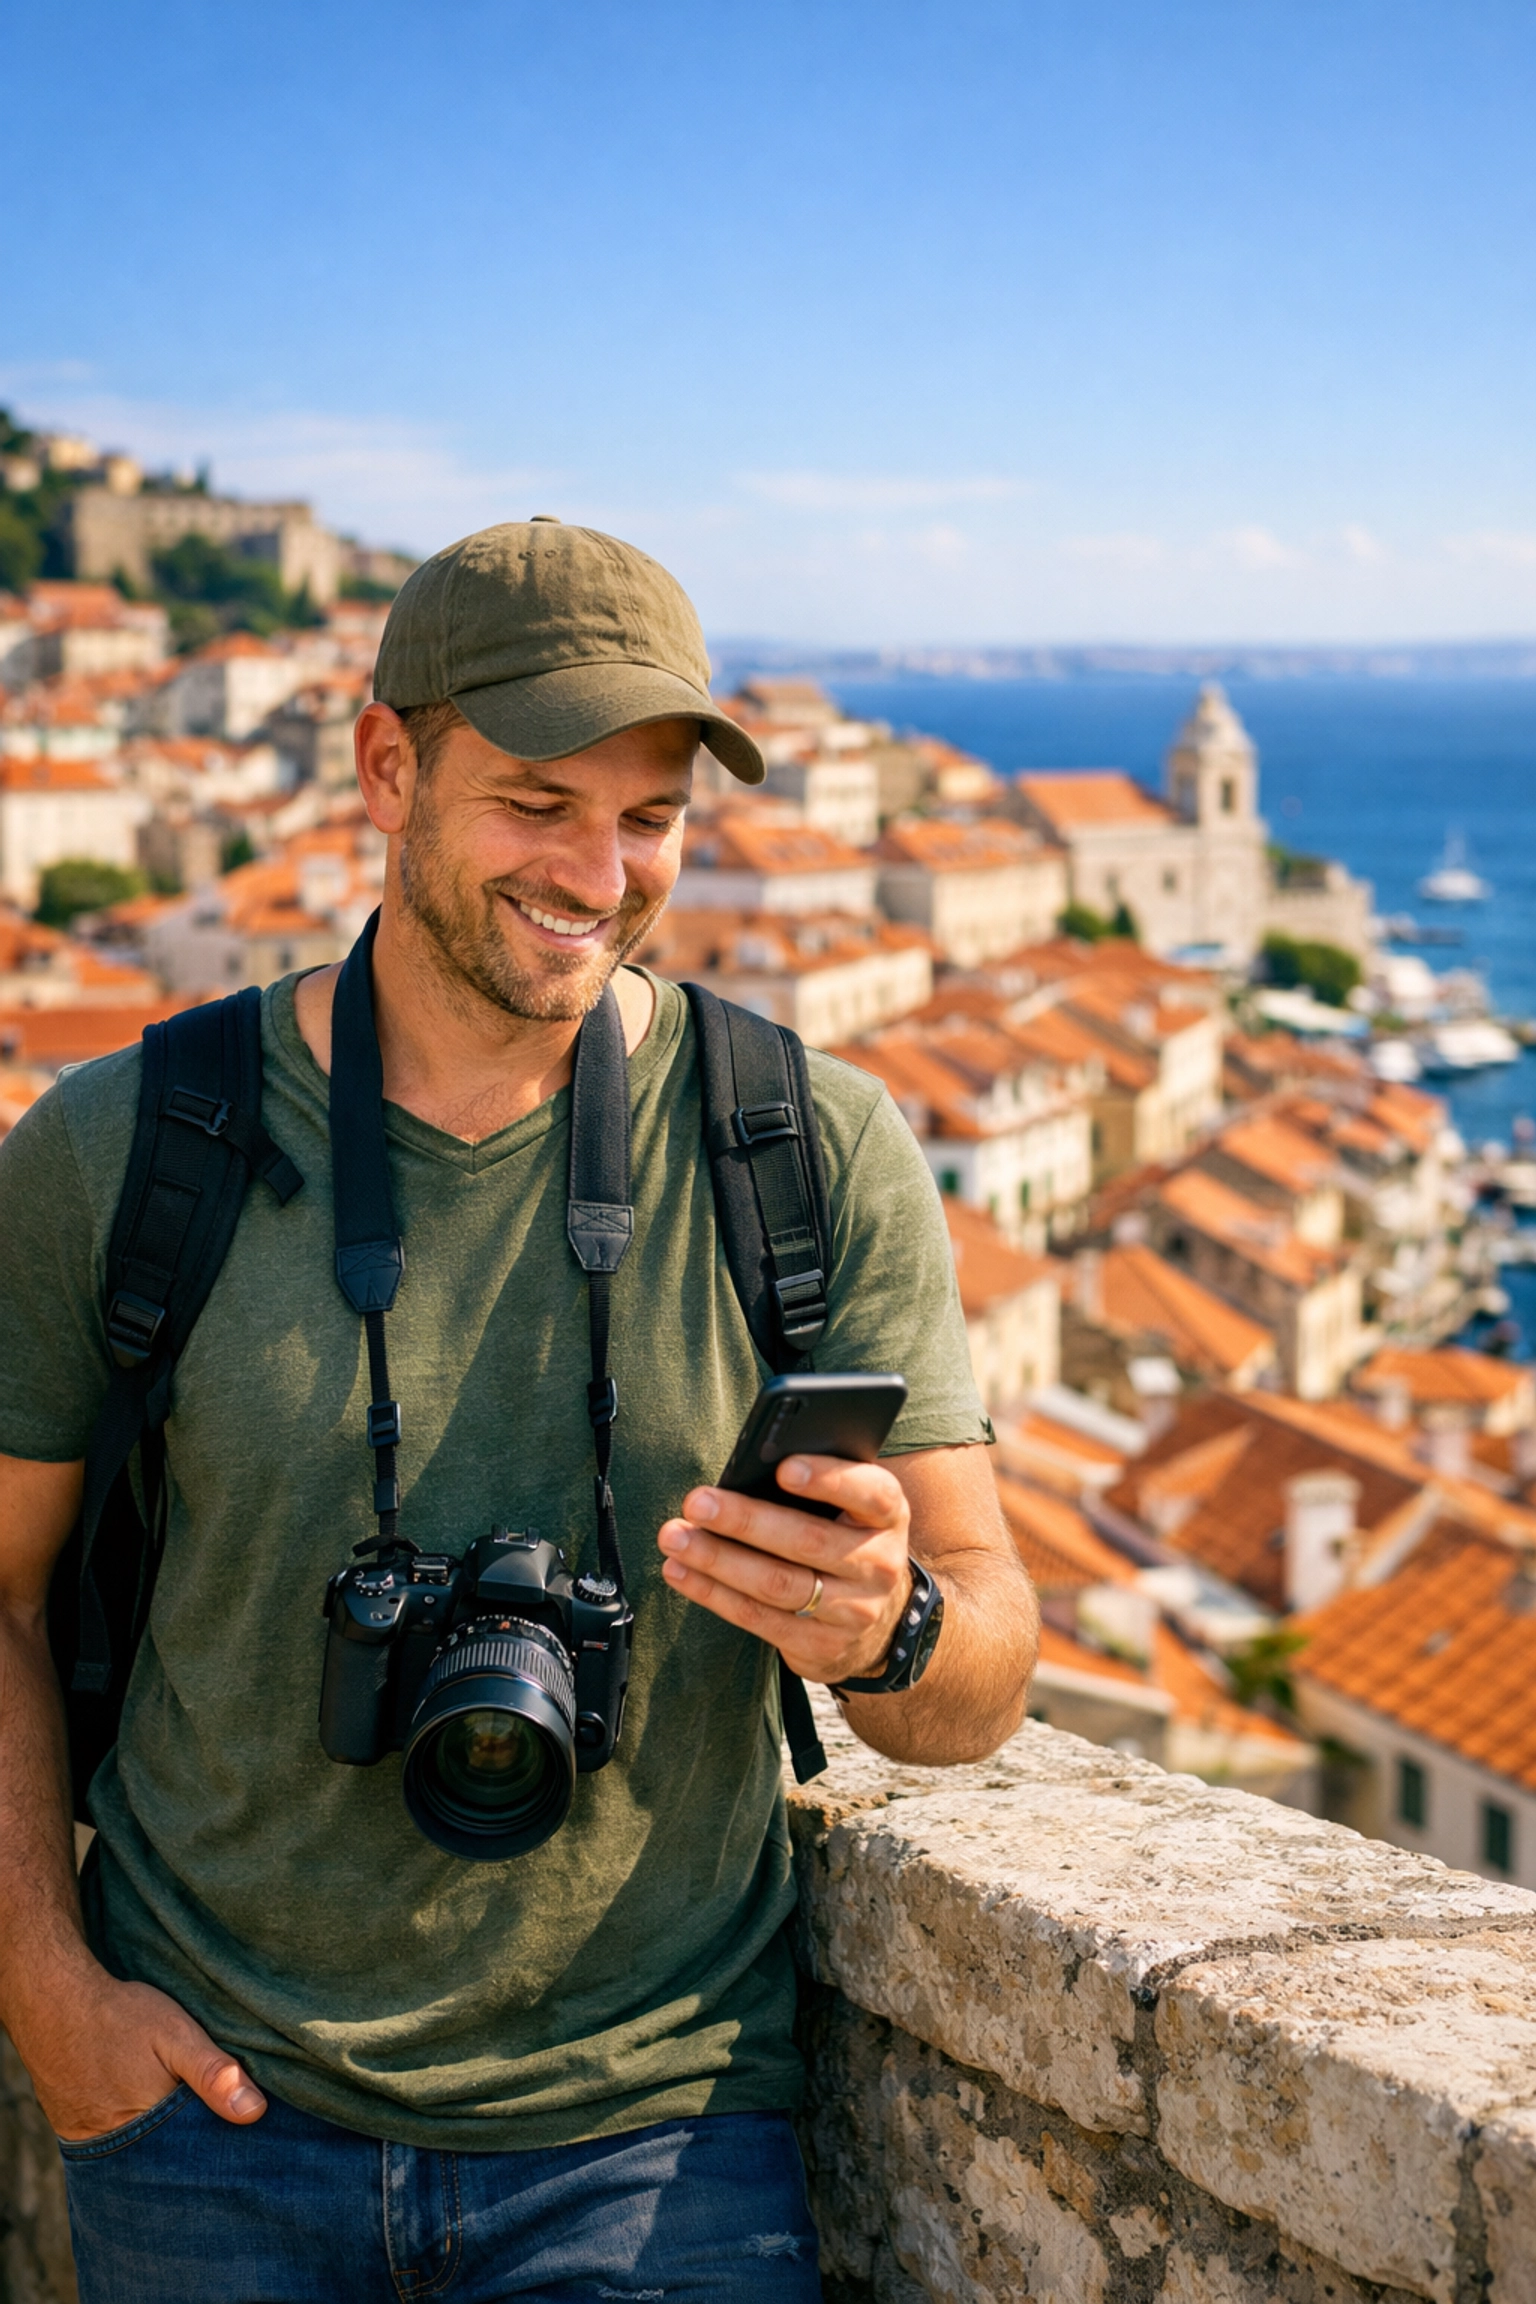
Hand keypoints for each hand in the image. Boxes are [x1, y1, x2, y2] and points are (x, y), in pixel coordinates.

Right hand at [28, 1971, 266, 2143]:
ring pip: (139, 2155)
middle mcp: (117, 2148)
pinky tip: (143, 2115)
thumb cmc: (119, 2017)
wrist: (53, 2003)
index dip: (218, 2145)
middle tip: (208, 2123)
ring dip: (160, 2143)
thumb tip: (254, 2112)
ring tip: (175, 2116)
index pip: (194, 2156)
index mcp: (149, 2130)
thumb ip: (212, 2073)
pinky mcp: (74, 2132)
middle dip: (190, 2147)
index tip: (241, 2135)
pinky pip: (111, 2146)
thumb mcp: (176, 2035)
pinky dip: (132, 2136)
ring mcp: (91, 2144)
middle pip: (165, 2160)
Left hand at [657, 1455, 911, 1684]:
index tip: (783, 1468)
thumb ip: (817, 1487)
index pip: (870, 1493)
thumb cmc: (845, 1541)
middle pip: (807, 1541)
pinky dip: (713, 1594)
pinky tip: (681, 1573)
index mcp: (887, 1516)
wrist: (877, 1623)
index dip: (829, 1480)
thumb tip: (747, 1471)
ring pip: (777, 1584)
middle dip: (745, 1520)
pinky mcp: (822, 1645)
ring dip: (718, 1560)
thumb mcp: (849, 1509)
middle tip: (697, 1503)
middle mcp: (878, 1564)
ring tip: (675, 1538)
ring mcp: (853, 1610)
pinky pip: (759, 1619)